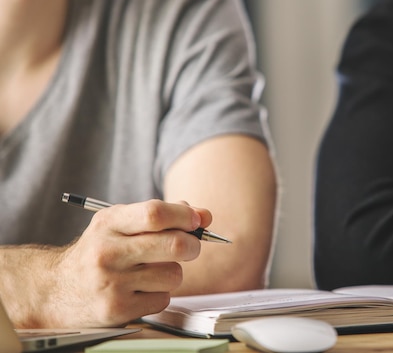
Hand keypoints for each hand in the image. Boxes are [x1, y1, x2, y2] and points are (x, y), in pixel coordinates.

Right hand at [48, 199, 211, 326]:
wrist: (58, 291)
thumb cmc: (99, 251)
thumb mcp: (120, 223)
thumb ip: (161, 215)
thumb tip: (204, 216)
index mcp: (108, 223)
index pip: (155, 213)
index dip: (184, 216)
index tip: (197, 220)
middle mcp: (107, 252)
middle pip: (174, 245)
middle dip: (193, 245)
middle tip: (191, 246)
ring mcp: (112, 283)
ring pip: (174, 274)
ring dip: (173, 272)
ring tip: (153, 271)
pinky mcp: (118, 309)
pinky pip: (163, 298)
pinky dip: (159, 293)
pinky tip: (140, 289)